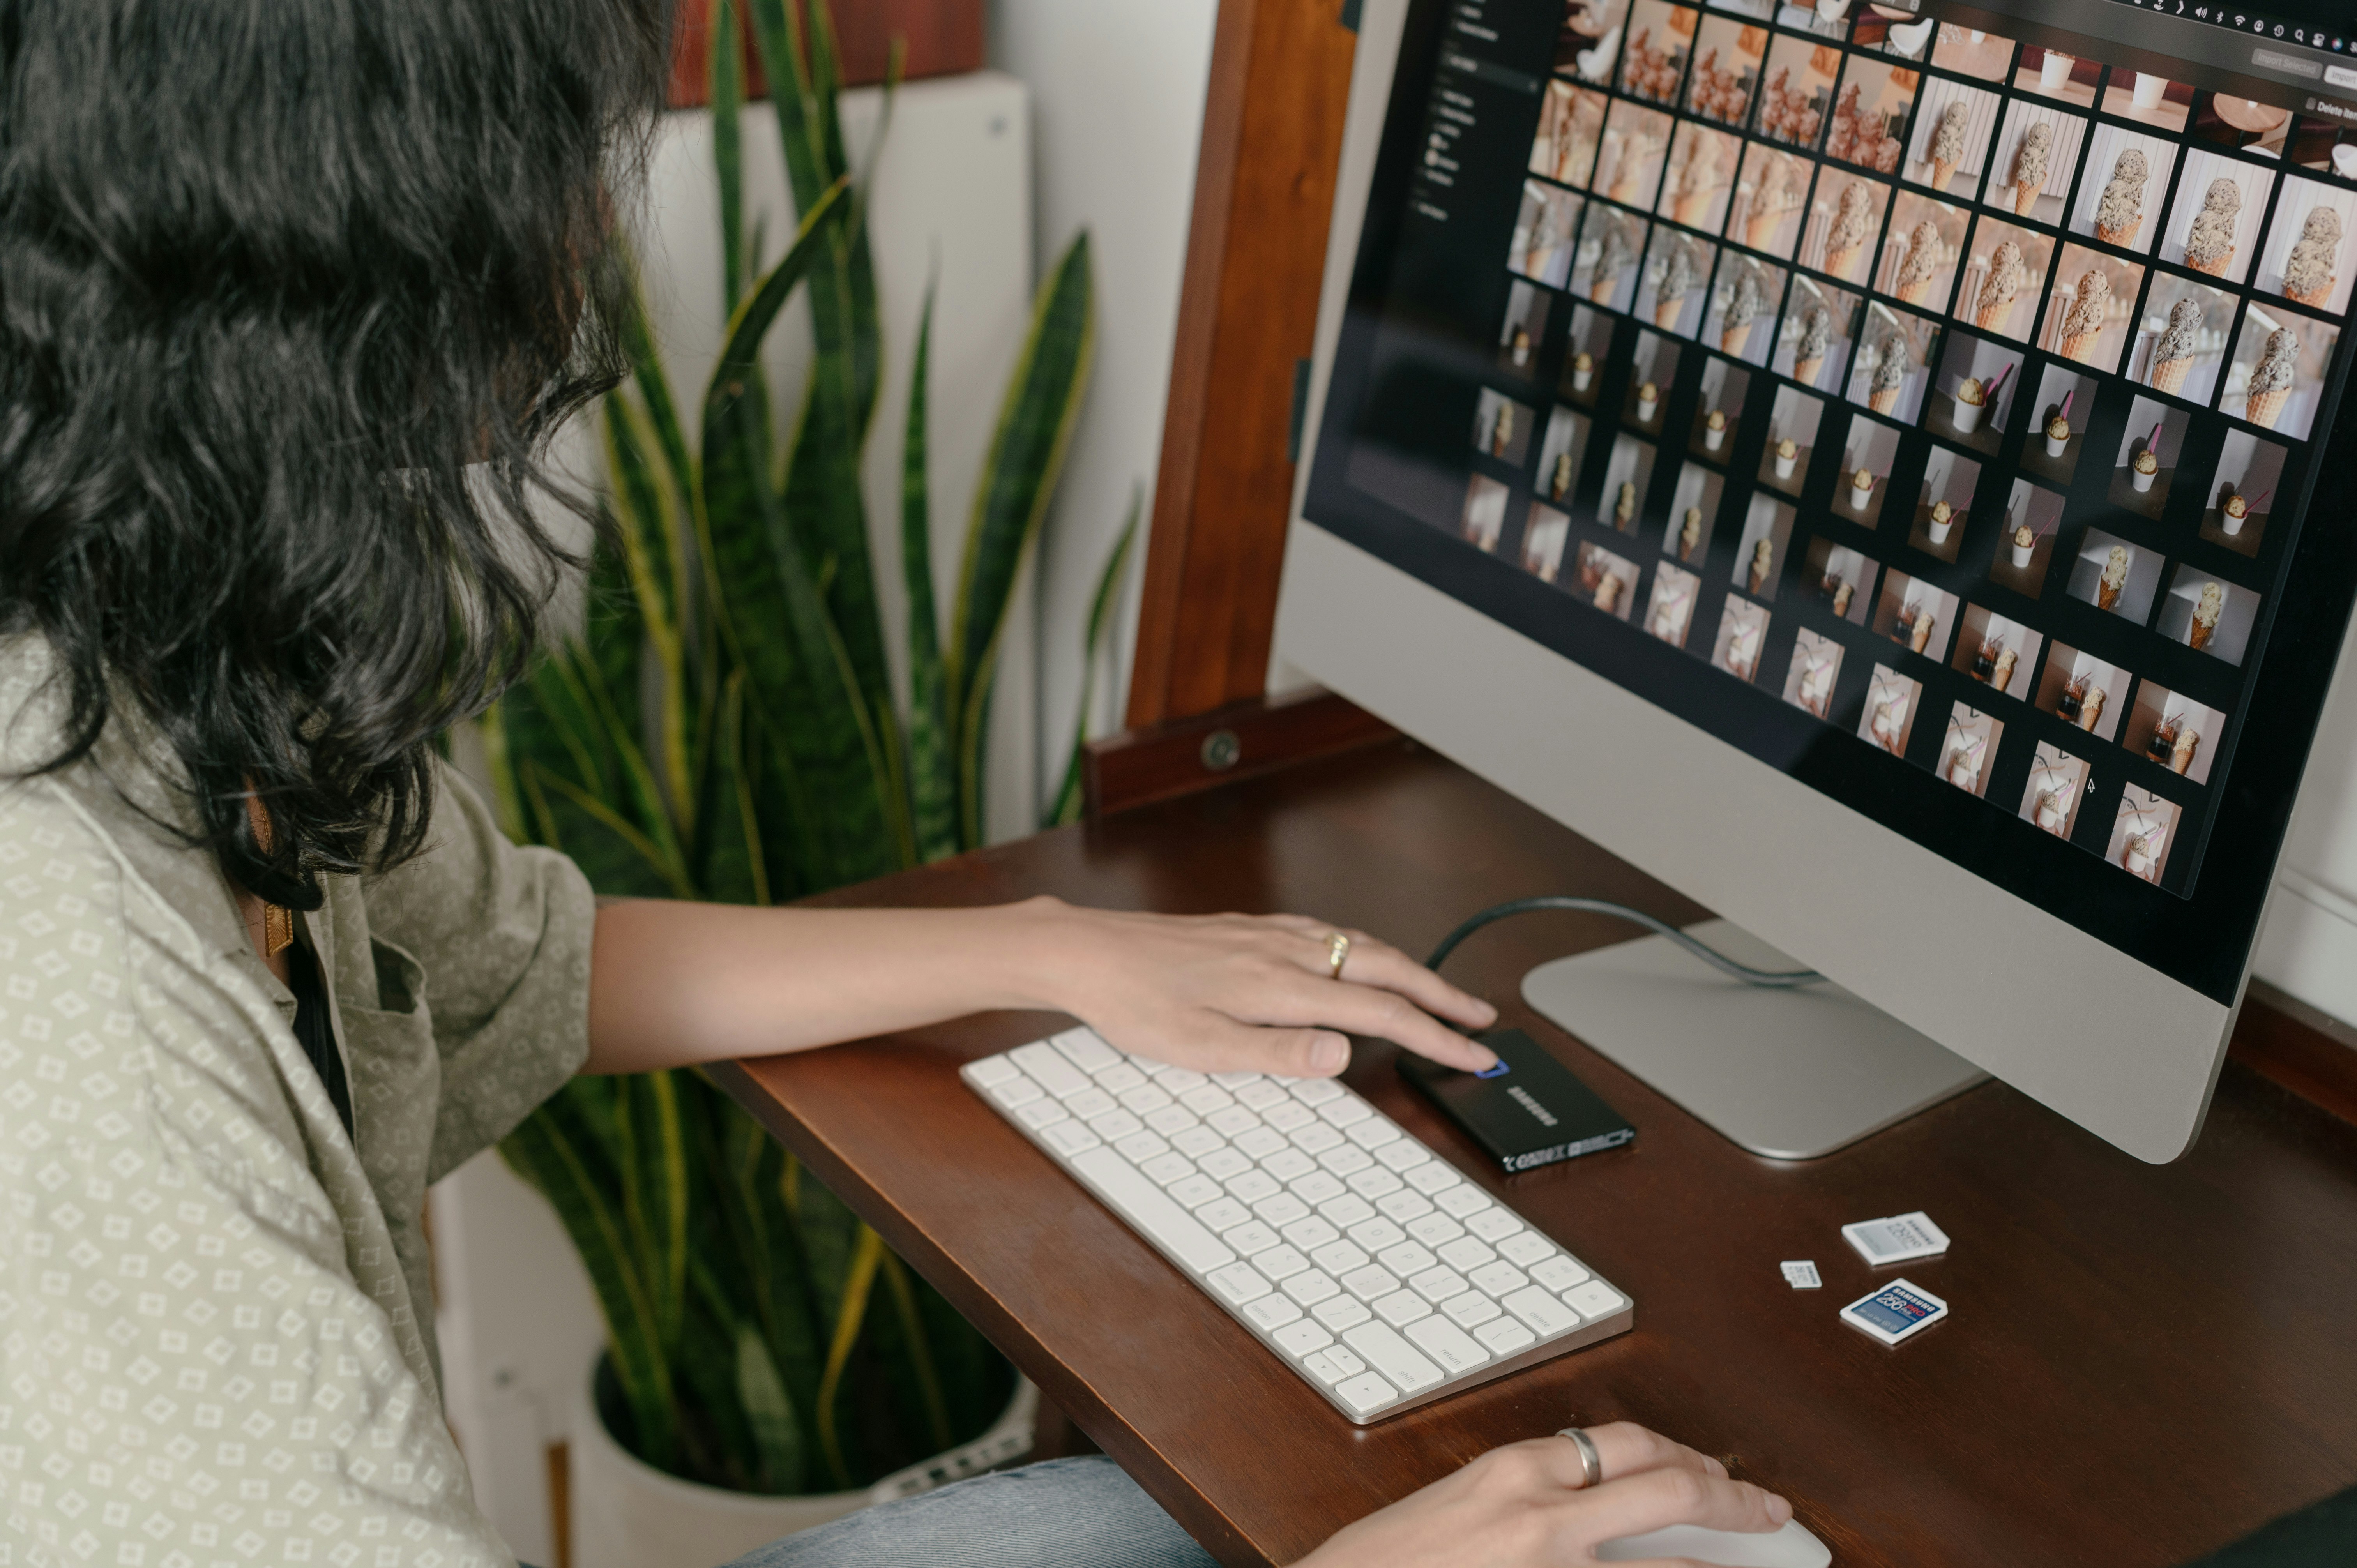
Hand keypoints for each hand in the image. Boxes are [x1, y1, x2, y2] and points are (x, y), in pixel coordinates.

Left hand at [1022, 898, 1498, 1077]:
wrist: (1088, 952)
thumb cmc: (1136, 1004)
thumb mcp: (1202, 1049)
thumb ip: (1277, 1053)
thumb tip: (1345, 1054)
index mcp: (1281, 987)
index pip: (1380, 1014)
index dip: (1435, 1036)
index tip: (1476, 1053)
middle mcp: (1284, 952)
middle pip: (1385, 969)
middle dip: (1441, 995)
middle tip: (1483, 1018)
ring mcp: (1268, 933)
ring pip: (1361, 944)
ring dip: (1409, 967)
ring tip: (1438, 989)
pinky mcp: (1249, 926)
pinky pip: (1328, 930)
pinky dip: (1365, 944)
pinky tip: (1361, 952)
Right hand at [1296, 1423, 1792, 1567]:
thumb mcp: (1451, 1511)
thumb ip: (1517, 1501)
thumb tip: (1581, 1509)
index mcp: (1510, 1473)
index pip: (1622, 1443)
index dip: (1681, 1456)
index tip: (1709, 1471)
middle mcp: (1541, 1515)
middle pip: (1666, 1486)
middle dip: (1730, 1496)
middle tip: (1768, 1509)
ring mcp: (1553, 1567)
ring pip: (1667, 1557)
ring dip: (1715, 1560)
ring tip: (1753, 1554)